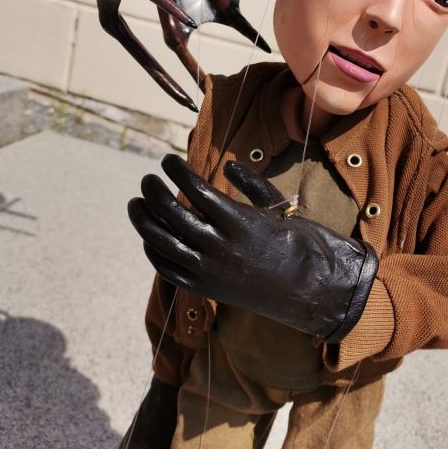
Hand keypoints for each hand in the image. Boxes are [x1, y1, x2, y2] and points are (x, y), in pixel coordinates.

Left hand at [128, 154, 377, 341]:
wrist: (311, 289)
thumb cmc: (298, 242)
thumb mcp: (278, 207)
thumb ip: (251, 183)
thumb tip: (226, 166)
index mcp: (239, 222)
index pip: (195, 190)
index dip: (177, 172)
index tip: (168, 159)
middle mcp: (220, 247)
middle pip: (172, 214)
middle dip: (154, 192)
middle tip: (147, 178)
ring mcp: (210, 271)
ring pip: (163, 242)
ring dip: (144, 220)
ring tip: (136, 203)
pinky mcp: (206, 289)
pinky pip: (169, 270)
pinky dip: (154, 252)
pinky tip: (149, 238)